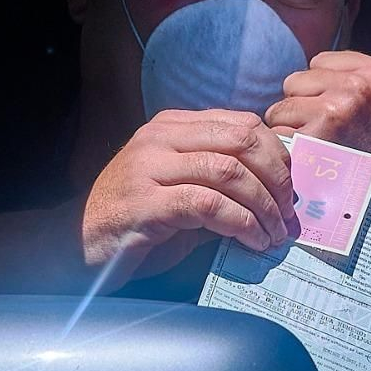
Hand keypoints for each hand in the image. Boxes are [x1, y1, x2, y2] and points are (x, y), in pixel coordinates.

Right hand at [81, 109, 296, 287]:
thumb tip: (279, 197)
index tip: (293, 190)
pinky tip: (252, 241)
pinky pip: (208, 205)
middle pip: (242, 142)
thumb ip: (223, 186)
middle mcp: (160, 138)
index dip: (279, 156)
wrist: (77, 246)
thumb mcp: (183, 193)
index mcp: (173, 126)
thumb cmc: (136, 223)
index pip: (243, 124)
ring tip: (275, 234)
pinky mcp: (144, 203)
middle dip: (278, 179)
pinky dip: (241, 224)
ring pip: (229, 172)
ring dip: (264, 207)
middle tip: (289, 215)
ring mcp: (148, 167)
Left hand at [264, 45, 370, 171]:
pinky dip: (283, 152)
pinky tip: (303, 167)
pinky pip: (276, 131)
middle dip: (304, 109)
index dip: (324, 93)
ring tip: (318, 154)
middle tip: (332, 142)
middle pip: (296, 82)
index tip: (348, 122)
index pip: (318, 65)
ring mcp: (334, 109)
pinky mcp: (311, 135)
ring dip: (291, 132)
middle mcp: (358, 85)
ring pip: (281, 107)